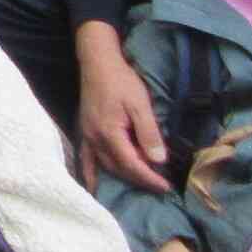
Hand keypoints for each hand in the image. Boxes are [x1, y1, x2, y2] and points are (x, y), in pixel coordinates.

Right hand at [74, 31, 169, 191]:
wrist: (97, 63)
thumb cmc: (121, 81)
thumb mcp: (140, 104)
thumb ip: (149, 133)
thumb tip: (158, 161)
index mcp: (110, 134)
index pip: (131, 164)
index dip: (149, 178)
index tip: (166, 188)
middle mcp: (95, 139)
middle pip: (118, 168)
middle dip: (138, 179)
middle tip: (158, 185)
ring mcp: (87, 136)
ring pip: (103, 166)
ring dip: (120, 178)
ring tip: (137, 186)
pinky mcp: (85, 131)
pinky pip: (86, 159)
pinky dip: (91, 174)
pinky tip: (94, 186)